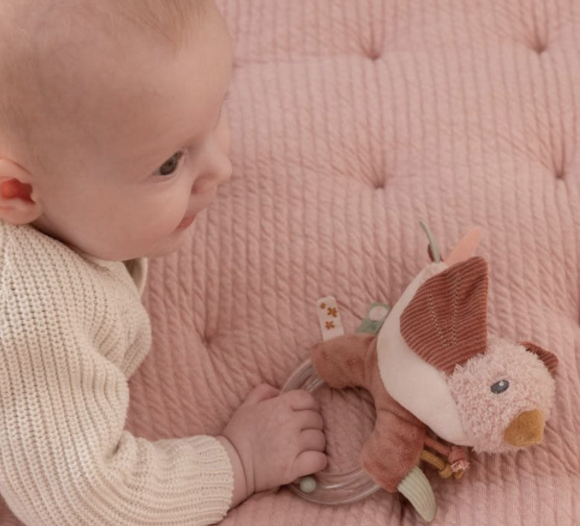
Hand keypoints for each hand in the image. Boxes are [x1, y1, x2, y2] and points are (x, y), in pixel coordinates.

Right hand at [217, 384, 326, 506]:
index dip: (311, 405)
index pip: (308, 399)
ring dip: (316, 443)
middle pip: (317, 419)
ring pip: (320, 439)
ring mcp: (292, 446)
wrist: (230, 464)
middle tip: (304, 432)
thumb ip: (264, 391)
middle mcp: (288, 423)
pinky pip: (319, 460)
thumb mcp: (247, 405)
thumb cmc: (238, 434)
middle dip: (313, 424)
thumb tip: (280, 392)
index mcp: (279, 406)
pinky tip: (311, 460)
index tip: (307, 413)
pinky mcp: (293, 467)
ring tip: (306, 447)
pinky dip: (319, 460)